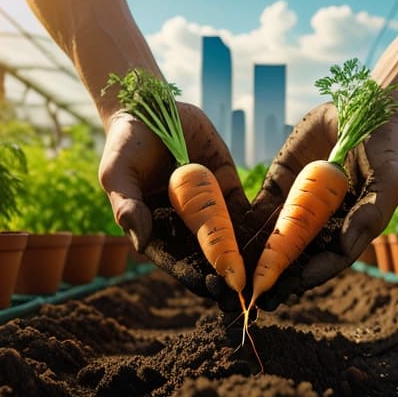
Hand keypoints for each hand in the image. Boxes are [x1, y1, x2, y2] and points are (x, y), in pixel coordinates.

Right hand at [98, 102, 248, 309]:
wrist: (149, 106)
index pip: (174, 259)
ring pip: (231, 237)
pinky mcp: (227, 187)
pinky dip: (263, 223)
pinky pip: (247, 208)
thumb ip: (127, 206)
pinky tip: (280, 238)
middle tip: (244, 290)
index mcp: (157, 229)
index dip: (189, 274)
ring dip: (248, 258)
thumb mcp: (117, 174)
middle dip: (225, 273)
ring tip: (265, 274)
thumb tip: (139, 244)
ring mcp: (208, 206)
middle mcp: (184, 224)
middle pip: (207, 255)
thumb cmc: (125, 144)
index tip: (206, 286)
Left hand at [245, 102, 397, 309]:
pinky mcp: (280, 186)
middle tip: (256, 295)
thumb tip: (346, 249)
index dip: (311, 275)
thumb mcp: (390, 179)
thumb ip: (372, 214)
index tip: (292, 287)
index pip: (329, 259)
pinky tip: (226, 240)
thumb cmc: (387, 145)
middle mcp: (324, 223)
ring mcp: (300, 205)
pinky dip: (243, 227)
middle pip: (299, 257)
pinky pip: (259, 210)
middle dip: (278, 276)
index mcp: (351, 228)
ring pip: (275, 240)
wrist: (366, 105)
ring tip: (236, 277)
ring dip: (256, 260)